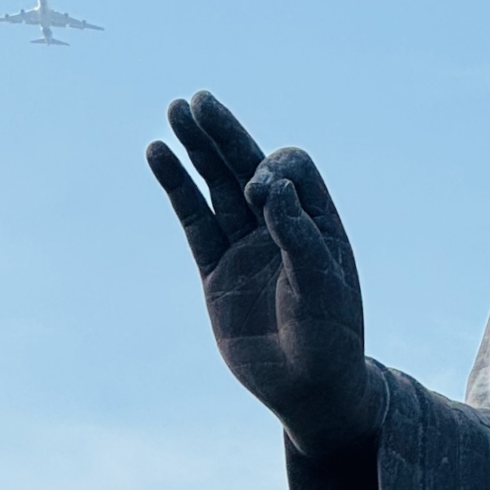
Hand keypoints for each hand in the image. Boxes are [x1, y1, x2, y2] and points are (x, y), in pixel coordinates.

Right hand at [146, 91, 384, 458]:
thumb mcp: (322, 286)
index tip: (265, 198)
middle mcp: (280, 227)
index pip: (291, 171)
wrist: (308, 389)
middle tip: (199, 101)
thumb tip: (269, 185)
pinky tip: (158, 154)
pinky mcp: (215, 269)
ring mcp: (245, 246)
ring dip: (198, 149)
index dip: (274, 172)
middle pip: (248, 166)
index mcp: (317, 222)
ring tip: (175, 111)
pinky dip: (177, 187)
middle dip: (226, 135)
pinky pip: (192, 220)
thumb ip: (297, 236)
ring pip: (216, 186)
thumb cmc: (330, 338)